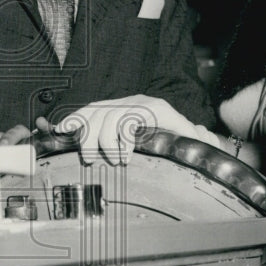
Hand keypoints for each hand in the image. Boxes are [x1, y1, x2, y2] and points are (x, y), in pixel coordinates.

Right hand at [53, 94, 221, 164]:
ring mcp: (118, 105)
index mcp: (154, 107)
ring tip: (90, 158)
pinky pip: (84, 112)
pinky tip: (61, 130)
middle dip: (104, 142)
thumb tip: (204, 140)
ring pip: (93, 113)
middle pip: (108, 116)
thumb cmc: (181, 134)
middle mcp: (133, 102)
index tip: (123, 160)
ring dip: (87, 138)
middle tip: (111, 163)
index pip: (131, 116)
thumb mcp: (190, 136)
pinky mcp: (106, 110)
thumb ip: (198, 139)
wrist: (174, 121)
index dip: (123, 138)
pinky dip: (72, 121)